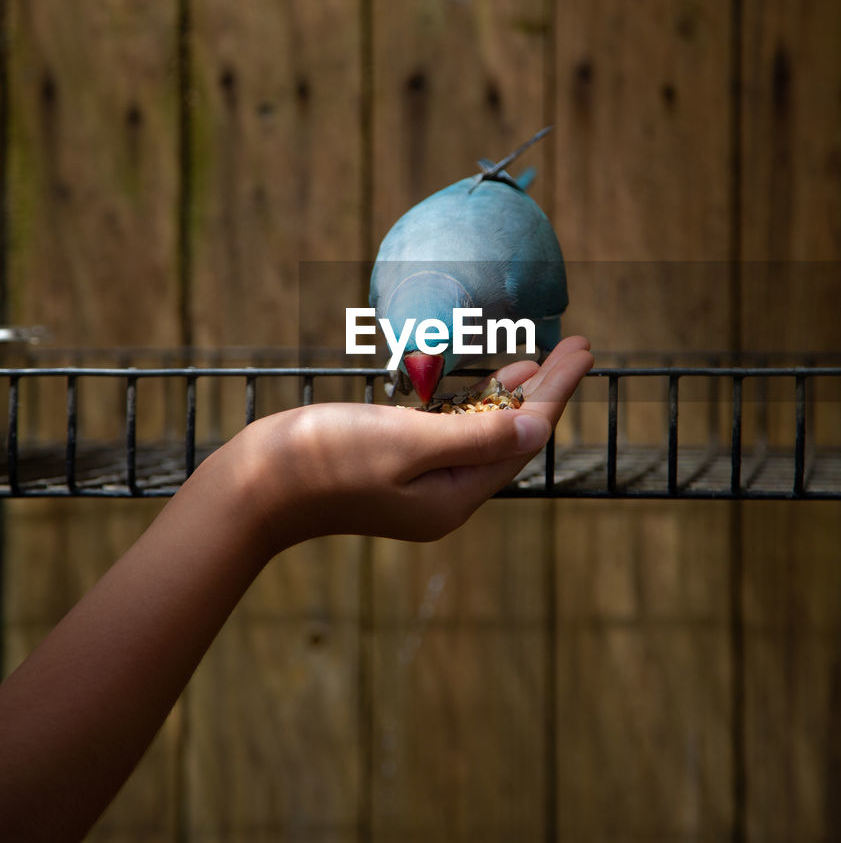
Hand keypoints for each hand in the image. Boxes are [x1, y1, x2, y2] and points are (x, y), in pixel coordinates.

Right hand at [241, 335, 592, 549]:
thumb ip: (476, 436)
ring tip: (540, 361)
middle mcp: (443, 496)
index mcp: (453, 497)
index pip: (523, 438)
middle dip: (543, 391)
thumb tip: (539, 431)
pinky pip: (449, 433)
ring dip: (509, 396)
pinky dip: (470, 404)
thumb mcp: (406, 442)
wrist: (252, 487)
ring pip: (481, 434)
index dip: (556, 391)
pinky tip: (479, 383)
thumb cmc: (322, 459)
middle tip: (576, 345)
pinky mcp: (393, 468)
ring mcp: (417, 485)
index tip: (585, 348)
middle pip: (510, 436)